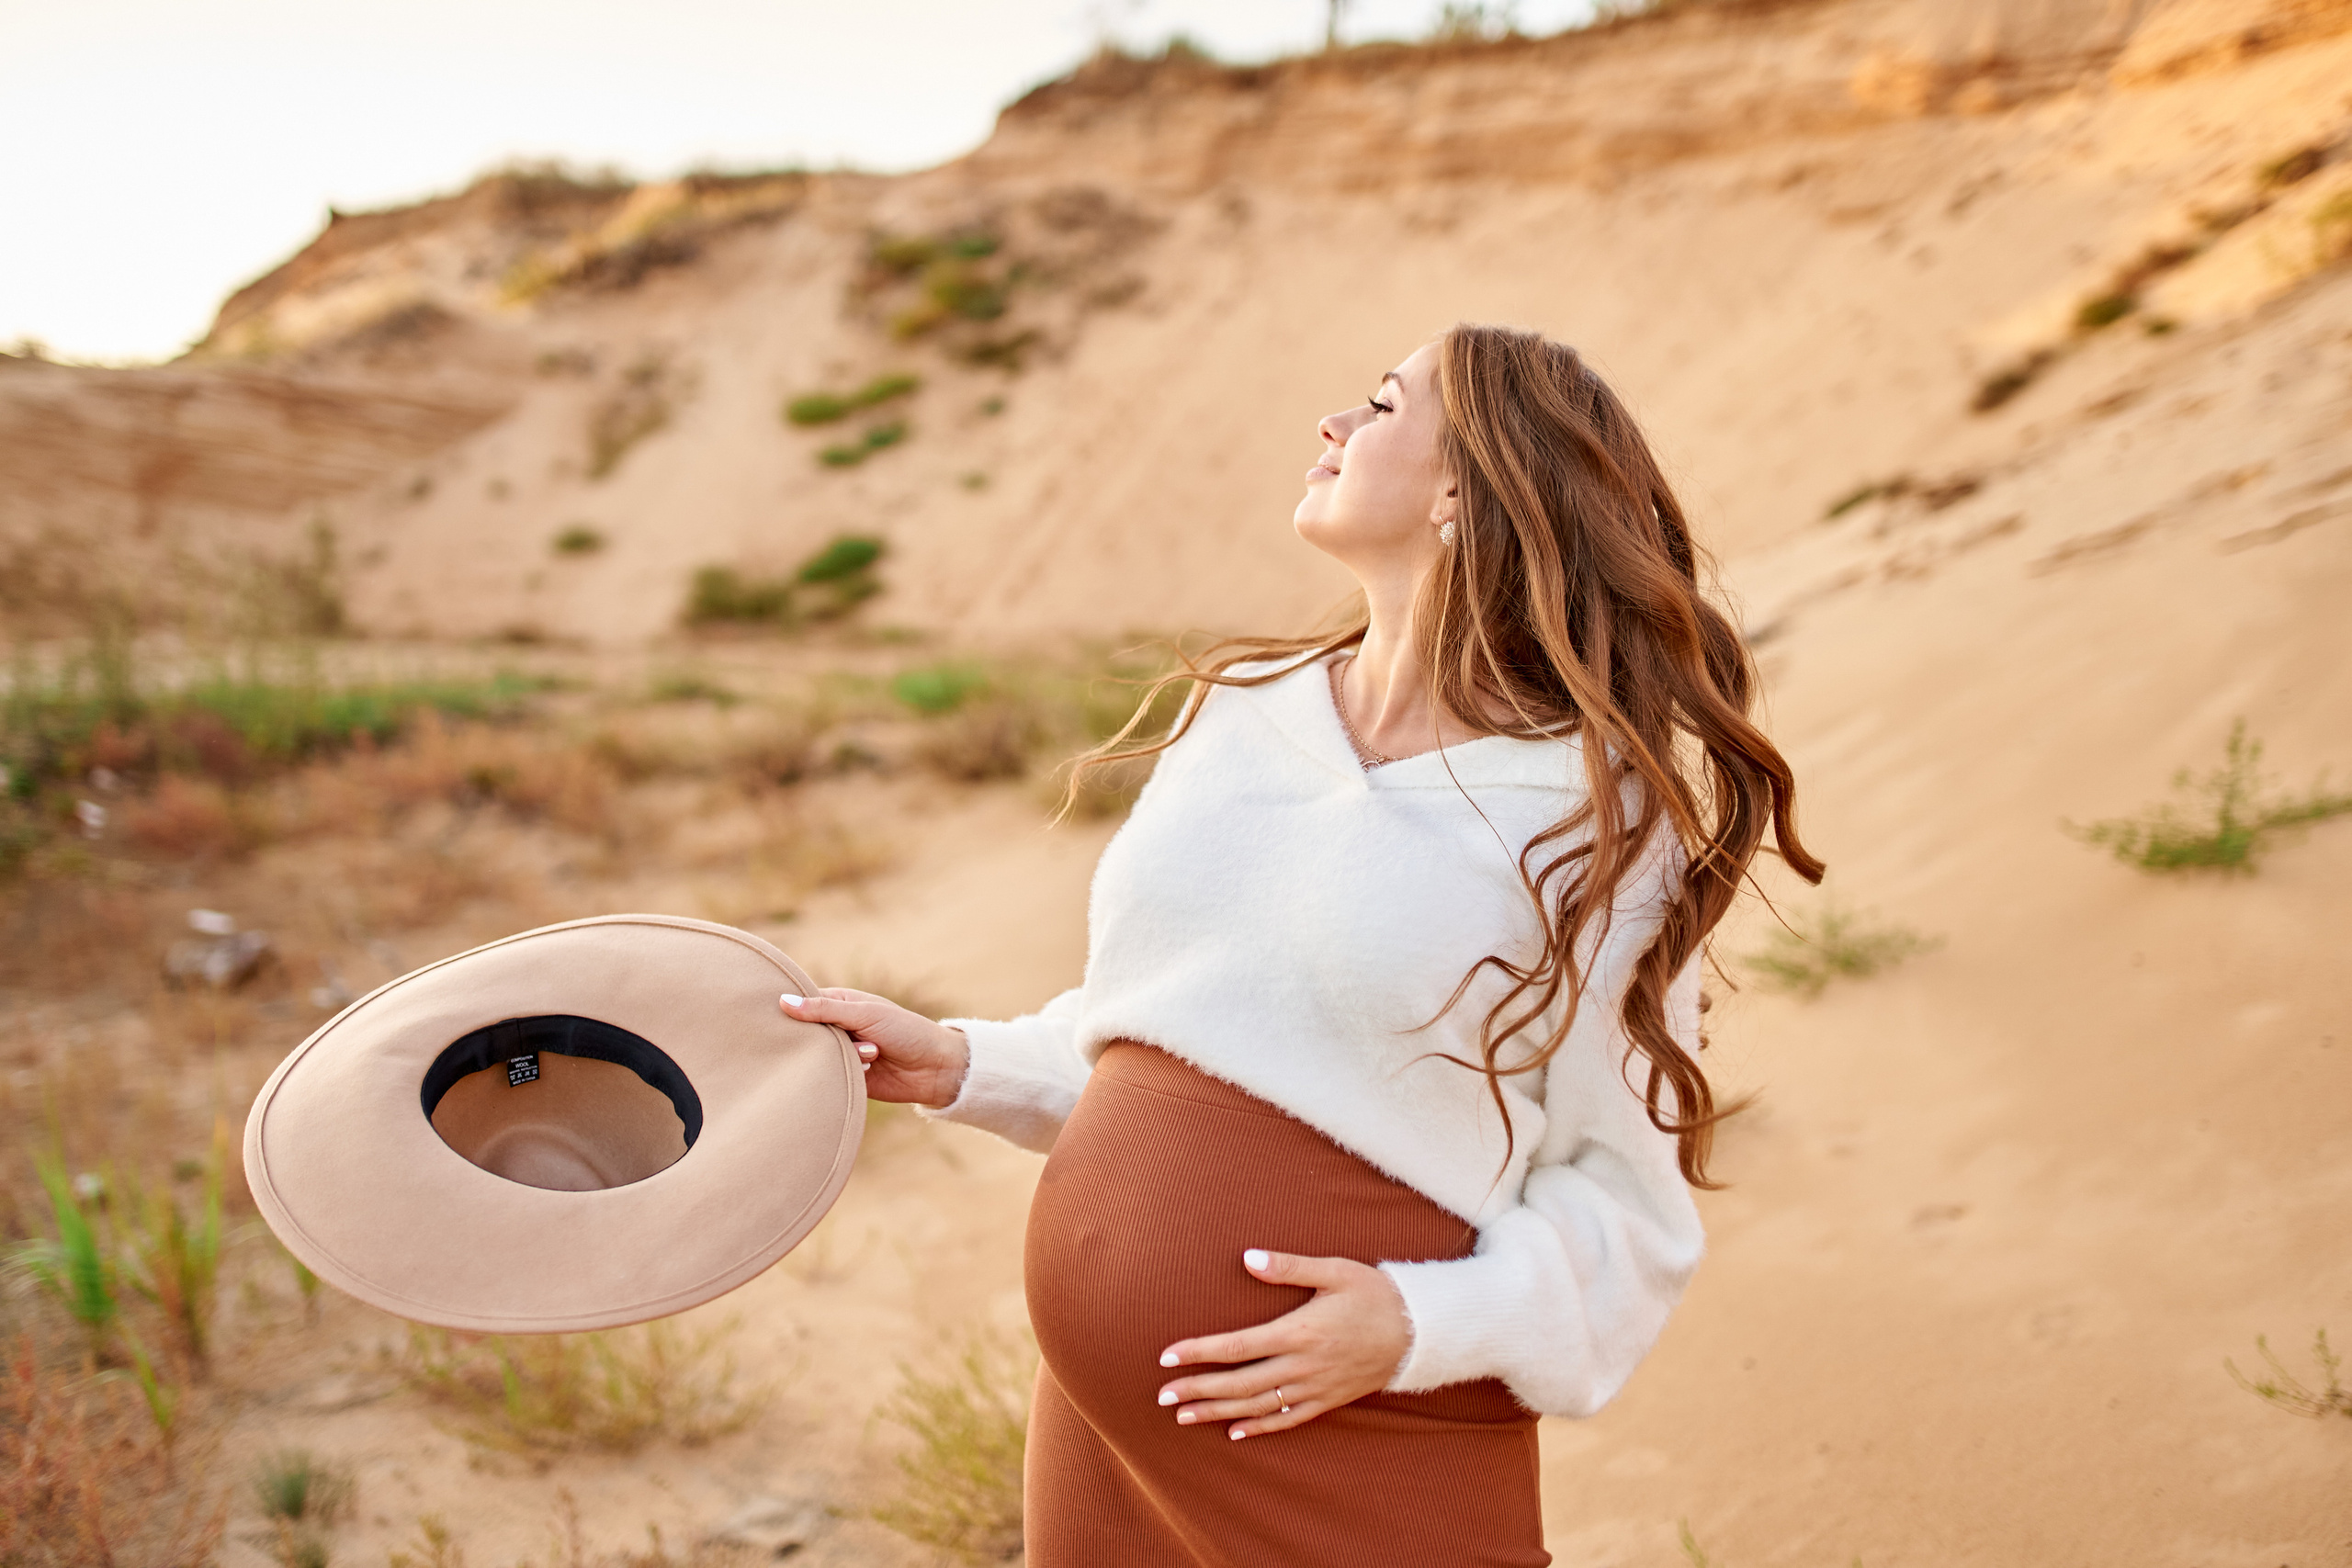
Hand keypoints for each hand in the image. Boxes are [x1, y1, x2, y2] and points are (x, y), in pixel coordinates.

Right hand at [779, 988, 969, 1108]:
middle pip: (807, 1033)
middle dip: (820, 1039)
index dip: (791, 1009)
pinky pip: (831, 1077)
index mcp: (841, 1004)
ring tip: (874, 1053)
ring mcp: (842, 1053)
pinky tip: (869, 1069)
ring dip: (845, 1056)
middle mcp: (838, 1028)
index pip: (804, 1003)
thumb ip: (824, 1010)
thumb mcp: (865, 1014)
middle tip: (843, 1039)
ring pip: (819, 1056)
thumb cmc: (905, 1031)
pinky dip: (846, 1073)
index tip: (776, 1017)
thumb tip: (783, 1001)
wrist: (935, 1068)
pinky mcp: (848, 1077)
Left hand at [1154, 1249, 1411, 1439]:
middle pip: (1238, 1383)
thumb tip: (1248, 1258)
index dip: (1199, 1352)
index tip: (1167, 1356)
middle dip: (1198, 1389)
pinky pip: (1288, 1420)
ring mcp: (1314, 1387)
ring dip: (1218, 1411)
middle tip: (1162, 1395)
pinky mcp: (1328, 1400)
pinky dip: (1259, 1427)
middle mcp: (1301, 1366)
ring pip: (1257, 1406)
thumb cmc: (1374, 1294)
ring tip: (1184, 1415)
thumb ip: (1289, 1267)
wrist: (1419, 1331)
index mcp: (1298, 1332)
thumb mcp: (1334, 1271)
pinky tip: (1235, 1432)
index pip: (1236, 1346)